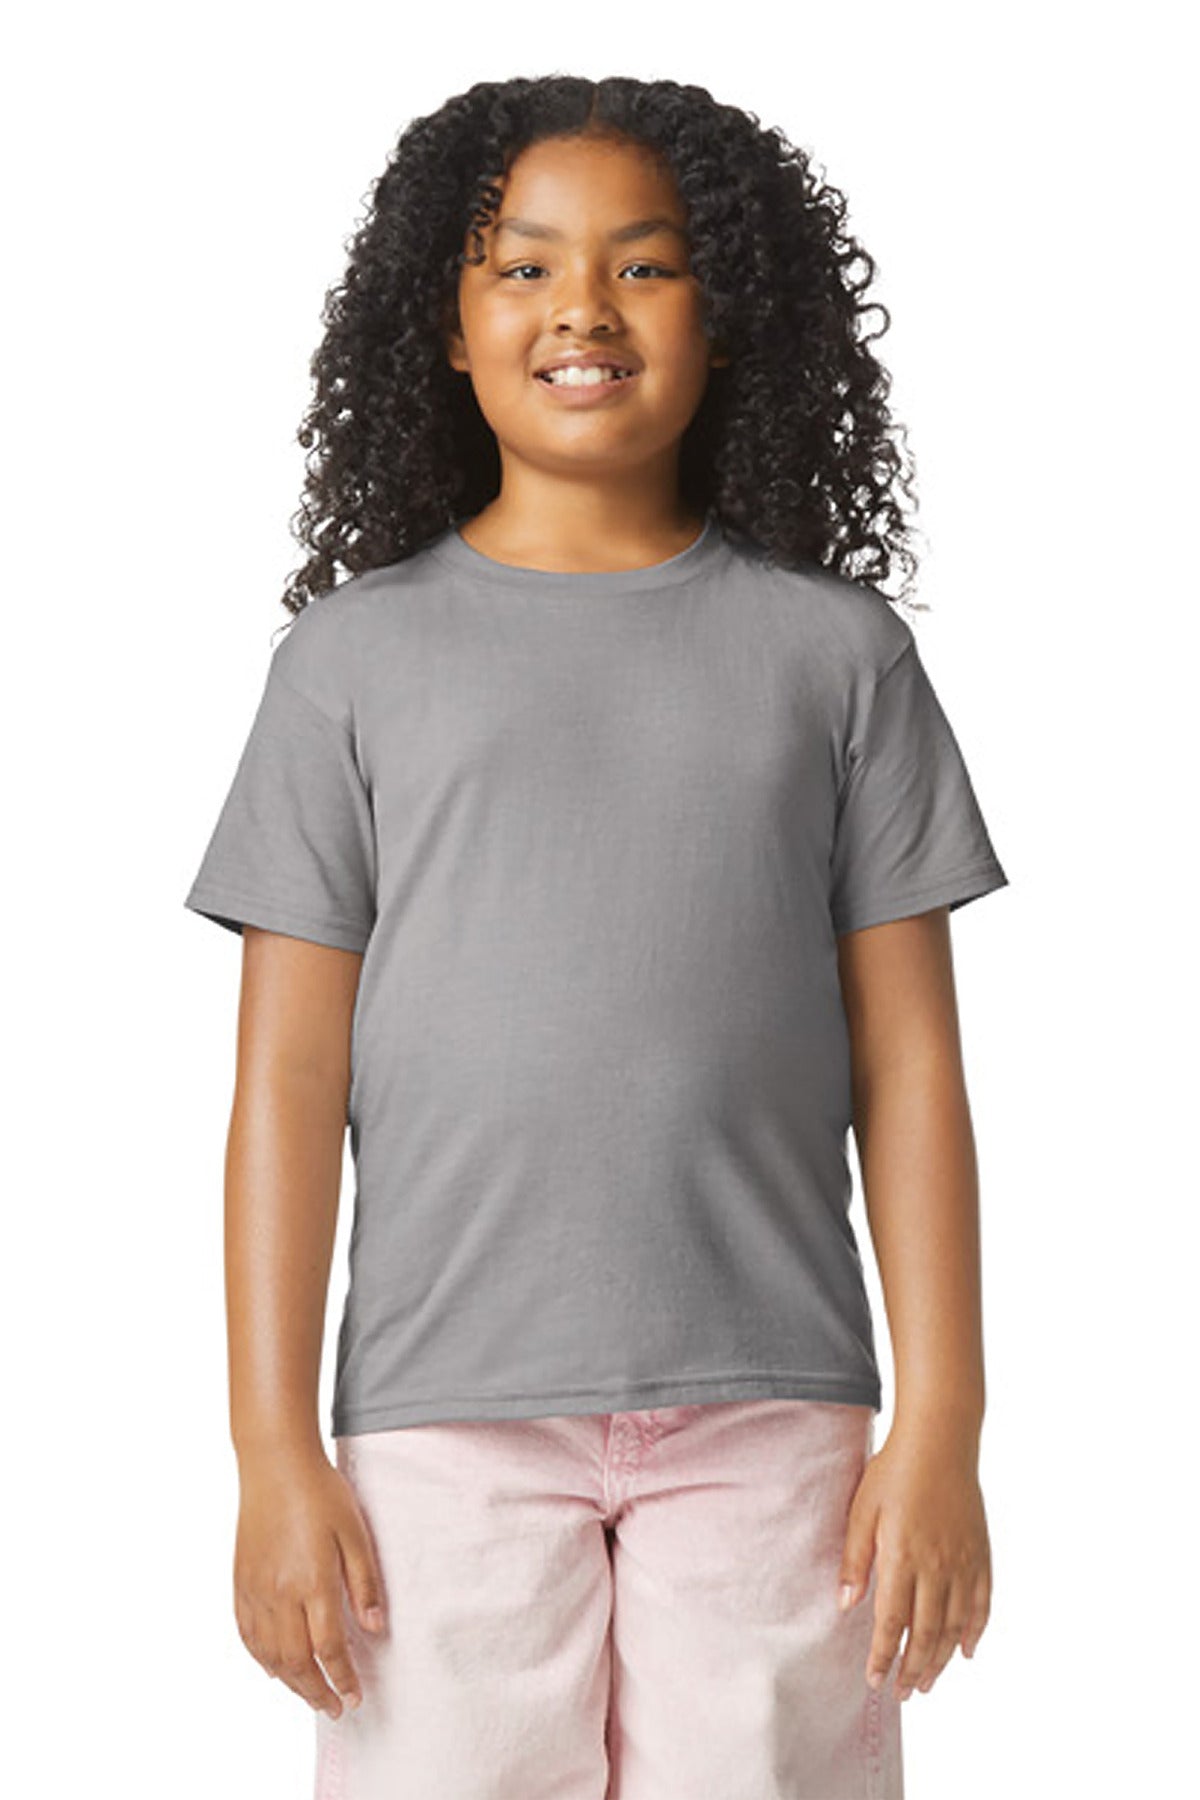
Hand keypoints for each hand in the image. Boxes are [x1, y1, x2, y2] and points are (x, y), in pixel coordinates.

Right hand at [233, 1442, 387, 1718]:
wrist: (274, 1464)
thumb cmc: (319, 1492)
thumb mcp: (355, 1532)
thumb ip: (365, 1583)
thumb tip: (375, 1628)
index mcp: (311, 1582)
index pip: (328, 1649)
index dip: (342, 1679)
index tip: (355, 1697)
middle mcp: (279, 1594)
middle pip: (296, 1662)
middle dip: (317, 1691)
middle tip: (335, 1708)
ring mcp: (255, 1591)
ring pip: (269, 1655)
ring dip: (291, 1683)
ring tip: (311, 1694)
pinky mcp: (240, 1583)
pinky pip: (248, 1635)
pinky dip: (262, 1660)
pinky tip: (275, 1668)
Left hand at [837, 1422, 990, 1700]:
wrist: (940, 1440)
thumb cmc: (894, 1471)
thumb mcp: (862, 1510)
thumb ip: (856, 1560)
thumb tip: (847, 1605)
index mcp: (903, 1557)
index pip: (892, 1622)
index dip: (883, 1655)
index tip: (874, 1680)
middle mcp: (937, 1566)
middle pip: (926, 1633)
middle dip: (913, 1668)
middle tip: (903, 1693)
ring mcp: (963, 1562)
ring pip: (955, 1626)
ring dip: (942, 1659)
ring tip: (929, 1682)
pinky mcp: (981, 1553)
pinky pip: (982, 1603)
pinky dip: (976, 1631)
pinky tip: (967, 1650)